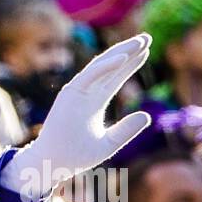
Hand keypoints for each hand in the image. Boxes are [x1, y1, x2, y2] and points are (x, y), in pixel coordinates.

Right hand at [3, 34, 151, 200]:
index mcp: (94, 102)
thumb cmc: (76, 156)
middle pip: (110, 66)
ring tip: (140, 41)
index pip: (115, 77)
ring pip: (101, 65)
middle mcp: (86, 93)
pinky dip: (106, 65)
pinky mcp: (70, 94)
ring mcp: (77, 91)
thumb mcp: (109, 143)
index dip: (130, 64)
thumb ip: (126, 130)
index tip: (146, 51)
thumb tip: (147, 116)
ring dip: (121, 52)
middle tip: (147, 37)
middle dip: (128, 51)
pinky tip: (124, 57)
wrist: (54, 164)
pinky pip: (90, 75)